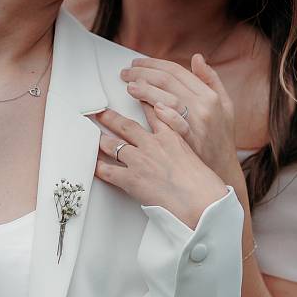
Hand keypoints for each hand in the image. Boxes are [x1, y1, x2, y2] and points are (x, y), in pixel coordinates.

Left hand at [92, 107, 228, 228]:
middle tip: (100, 112)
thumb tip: (182, 150)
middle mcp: (153, 145)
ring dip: (100, 139)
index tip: (136, 94)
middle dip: (111, 117)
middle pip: (127, 126)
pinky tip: (92, 164)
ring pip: (114, 145)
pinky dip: (98, 168)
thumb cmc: (204, 184)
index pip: (155, 113)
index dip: (144, 102)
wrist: (200, 201)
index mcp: (171, 137)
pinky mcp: (131, 179)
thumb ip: (187, 147)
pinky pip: (108, 172)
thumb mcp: (200, 155)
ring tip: (92, 135)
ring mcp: (140, 161)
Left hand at [119, 53, 242, 187]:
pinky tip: (149, 108)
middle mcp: (203, 107)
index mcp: (209, 95)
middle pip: (167, 81)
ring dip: (146, 90)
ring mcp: (196, 124)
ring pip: (167, 99)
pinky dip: (162, 114)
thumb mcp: (224, 104)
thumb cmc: (220, 136)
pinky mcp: (189, 142)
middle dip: (143, 73)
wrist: (222, 168)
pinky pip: (174, 125)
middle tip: (126, 73)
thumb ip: (211, 80)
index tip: (138, 63)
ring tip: (129, 86)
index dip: (154, 63)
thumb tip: (197, 58)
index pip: (176, 71)